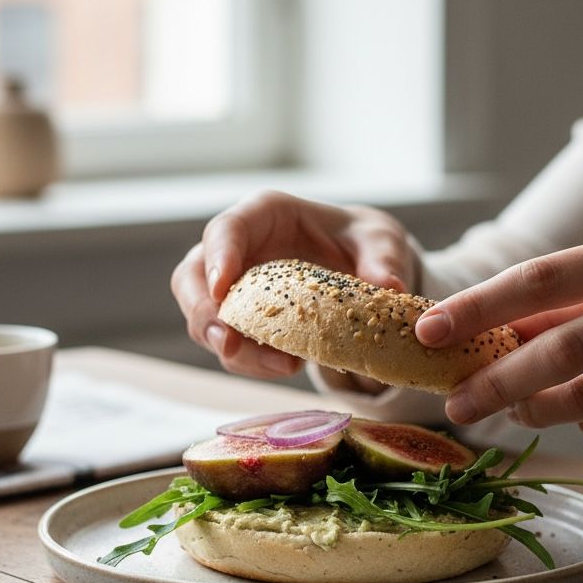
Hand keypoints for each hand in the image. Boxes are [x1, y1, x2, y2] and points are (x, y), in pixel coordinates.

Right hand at [171, 190, 414, 378]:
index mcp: (263, 215)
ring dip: (233, 350)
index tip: (221, 288)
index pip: (226, 230)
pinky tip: (289, 366)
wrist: (359, 268)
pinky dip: (252, 362)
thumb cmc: (360, 242)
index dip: (218, 257)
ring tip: (284, 366)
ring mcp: (230, 288)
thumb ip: (382, 257)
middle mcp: (235, 250)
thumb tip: (389, 285)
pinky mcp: (238, 322)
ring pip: (204, 320)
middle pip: (192, 279)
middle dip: (204, 315)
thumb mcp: (379, 240)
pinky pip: (229, 346)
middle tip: (228, 344)